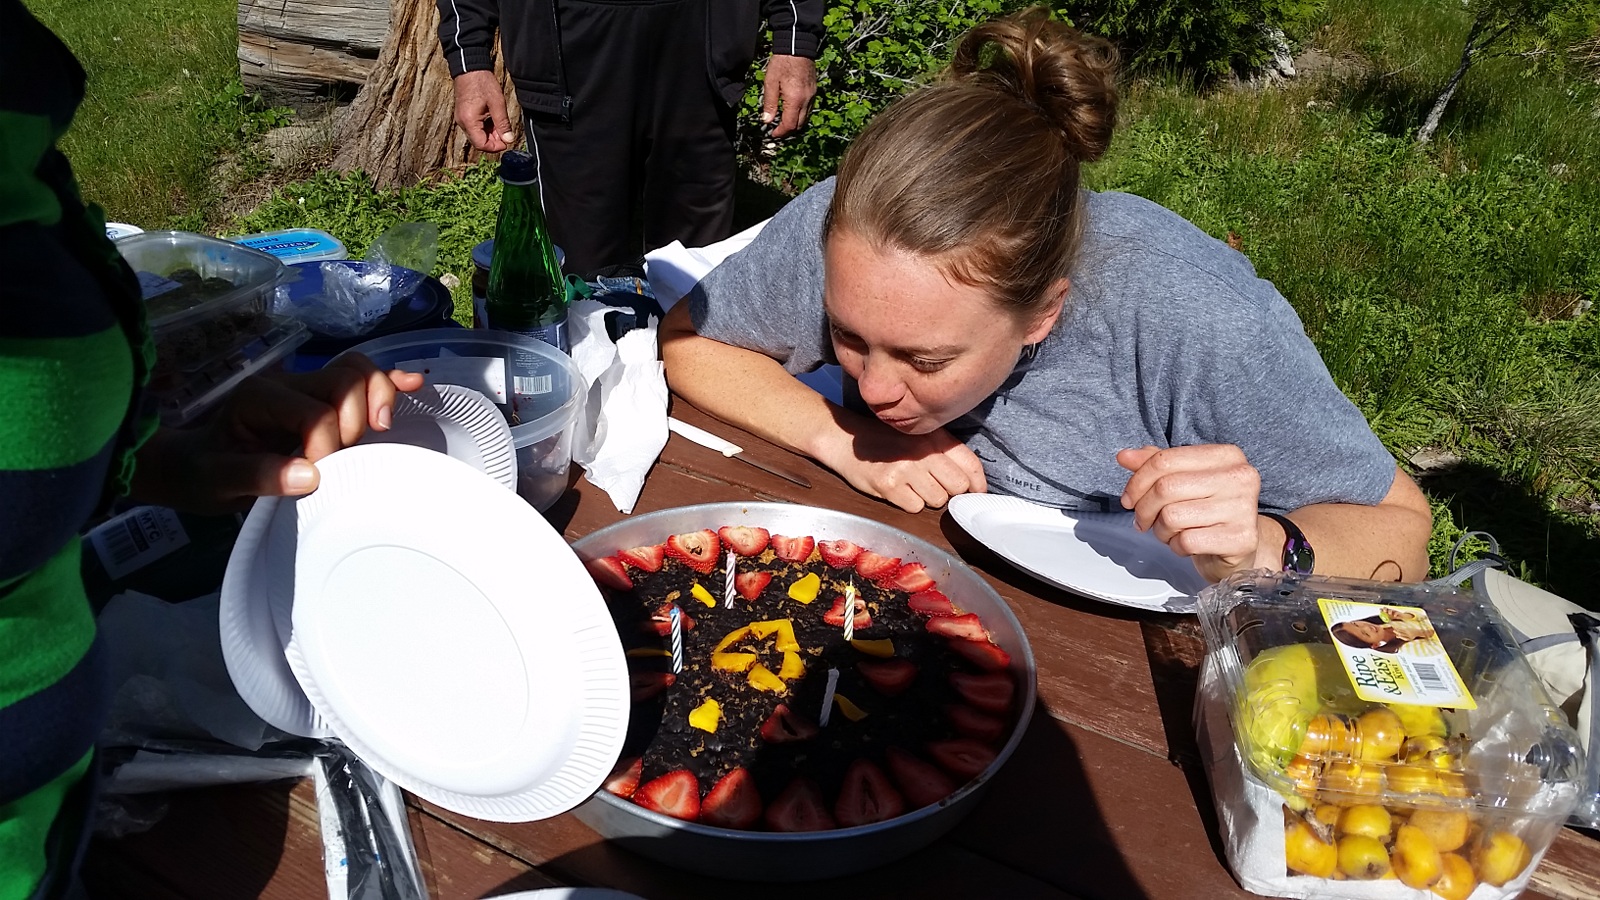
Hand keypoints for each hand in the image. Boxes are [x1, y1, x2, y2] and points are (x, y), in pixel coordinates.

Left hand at [131, 355, 424, 512]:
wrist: (192, 464)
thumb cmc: (202, 472)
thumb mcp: (215, 480)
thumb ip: (258, 476)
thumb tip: (311, 476)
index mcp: (260, 397)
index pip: (315, 414)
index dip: (326, 449)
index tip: (315, 480)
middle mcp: (288, 383)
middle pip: (344, 380)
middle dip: (356, 421)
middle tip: (344, 459)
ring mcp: (308, 386)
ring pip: (358, 371)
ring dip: (378, 398)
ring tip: (377, 432)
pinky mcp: (323, 397)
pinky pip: (362, 379)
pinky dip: (389, 382)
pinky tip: (414, 384)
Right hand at [452, 70, 514, 151]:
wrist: (469, 68)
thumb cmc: (482, 83)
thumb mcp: (497, 104)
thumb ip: (503, 124)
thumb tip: (509, 139)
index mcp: (469, 121)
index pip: (481, 144)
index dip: (495, 147)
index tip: (507, 141)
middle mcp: (462, 123)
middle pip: (479, 141)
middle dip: (494, 140)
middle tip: (506, 132)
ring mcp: (462, 119)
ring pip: (477, 135)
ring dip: (490, 134)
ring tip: (501, 123)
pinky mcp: (464, 115)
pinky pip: (475, 127)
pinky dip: (485, 127)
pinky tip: (494, 119)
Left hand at [761, 55, 816, 138]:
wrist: (797, 46)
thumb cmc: (782, 62)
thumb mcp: (770, 82)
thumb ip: (769, 103)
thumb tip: (766, 121)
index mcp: (795, 100)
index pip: (790, 125)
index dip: (780, 133)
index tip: (772, 134)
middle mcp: (806, 101)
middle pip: (799, 125)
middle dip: (788, 131)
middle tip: (777, 131)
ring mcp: (812, 96)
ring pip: (805, 119)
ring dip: (795, 124)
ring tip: (783, 122)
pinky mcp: (814, 92)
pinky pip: (808, 109)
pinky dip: (800, 115)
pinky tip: (791, 111)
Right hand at [831, 423, 986, 512]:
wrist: (846, 439)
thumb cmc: (886, 441)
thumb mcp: (919, 436)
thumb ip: (946, 453)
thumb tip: (971, 484)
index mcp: (935, 437)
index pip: (970, 465)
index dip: (978, 484)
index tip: (976, 493)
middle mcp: (923, 451)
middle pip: (957, 487)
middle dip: (949, 491)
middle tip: (934, 485)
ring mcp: (906, 469)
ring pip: (938, 500)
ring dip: (928, 498)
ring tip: (912, 485)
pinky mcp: (889, 485)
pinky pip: (915, 507)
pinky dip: (909, 503)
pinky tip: (898, 489)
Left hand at [1117, 444, 1264, 582]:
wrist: (1238, 547)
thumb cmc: (1207, 511)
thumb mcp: (1183, 480)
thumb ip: (1156, 465)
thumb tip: (1125, 456)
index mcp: (1226, 455)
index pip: (1165, 460)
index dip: (1137, 481)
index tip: (1129, 498)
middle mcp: (1239, 477)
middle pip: (1166, 488)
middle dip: (1144, 509)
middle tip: (1143, 521)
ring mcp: (1243, 508)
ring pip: (1172, 516)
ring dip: (1161, 530)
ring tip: (1170, 532)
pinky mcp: (1241, 539)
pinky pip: (1187, 541)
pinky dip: (1176, 546)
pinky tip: (1185, 545)